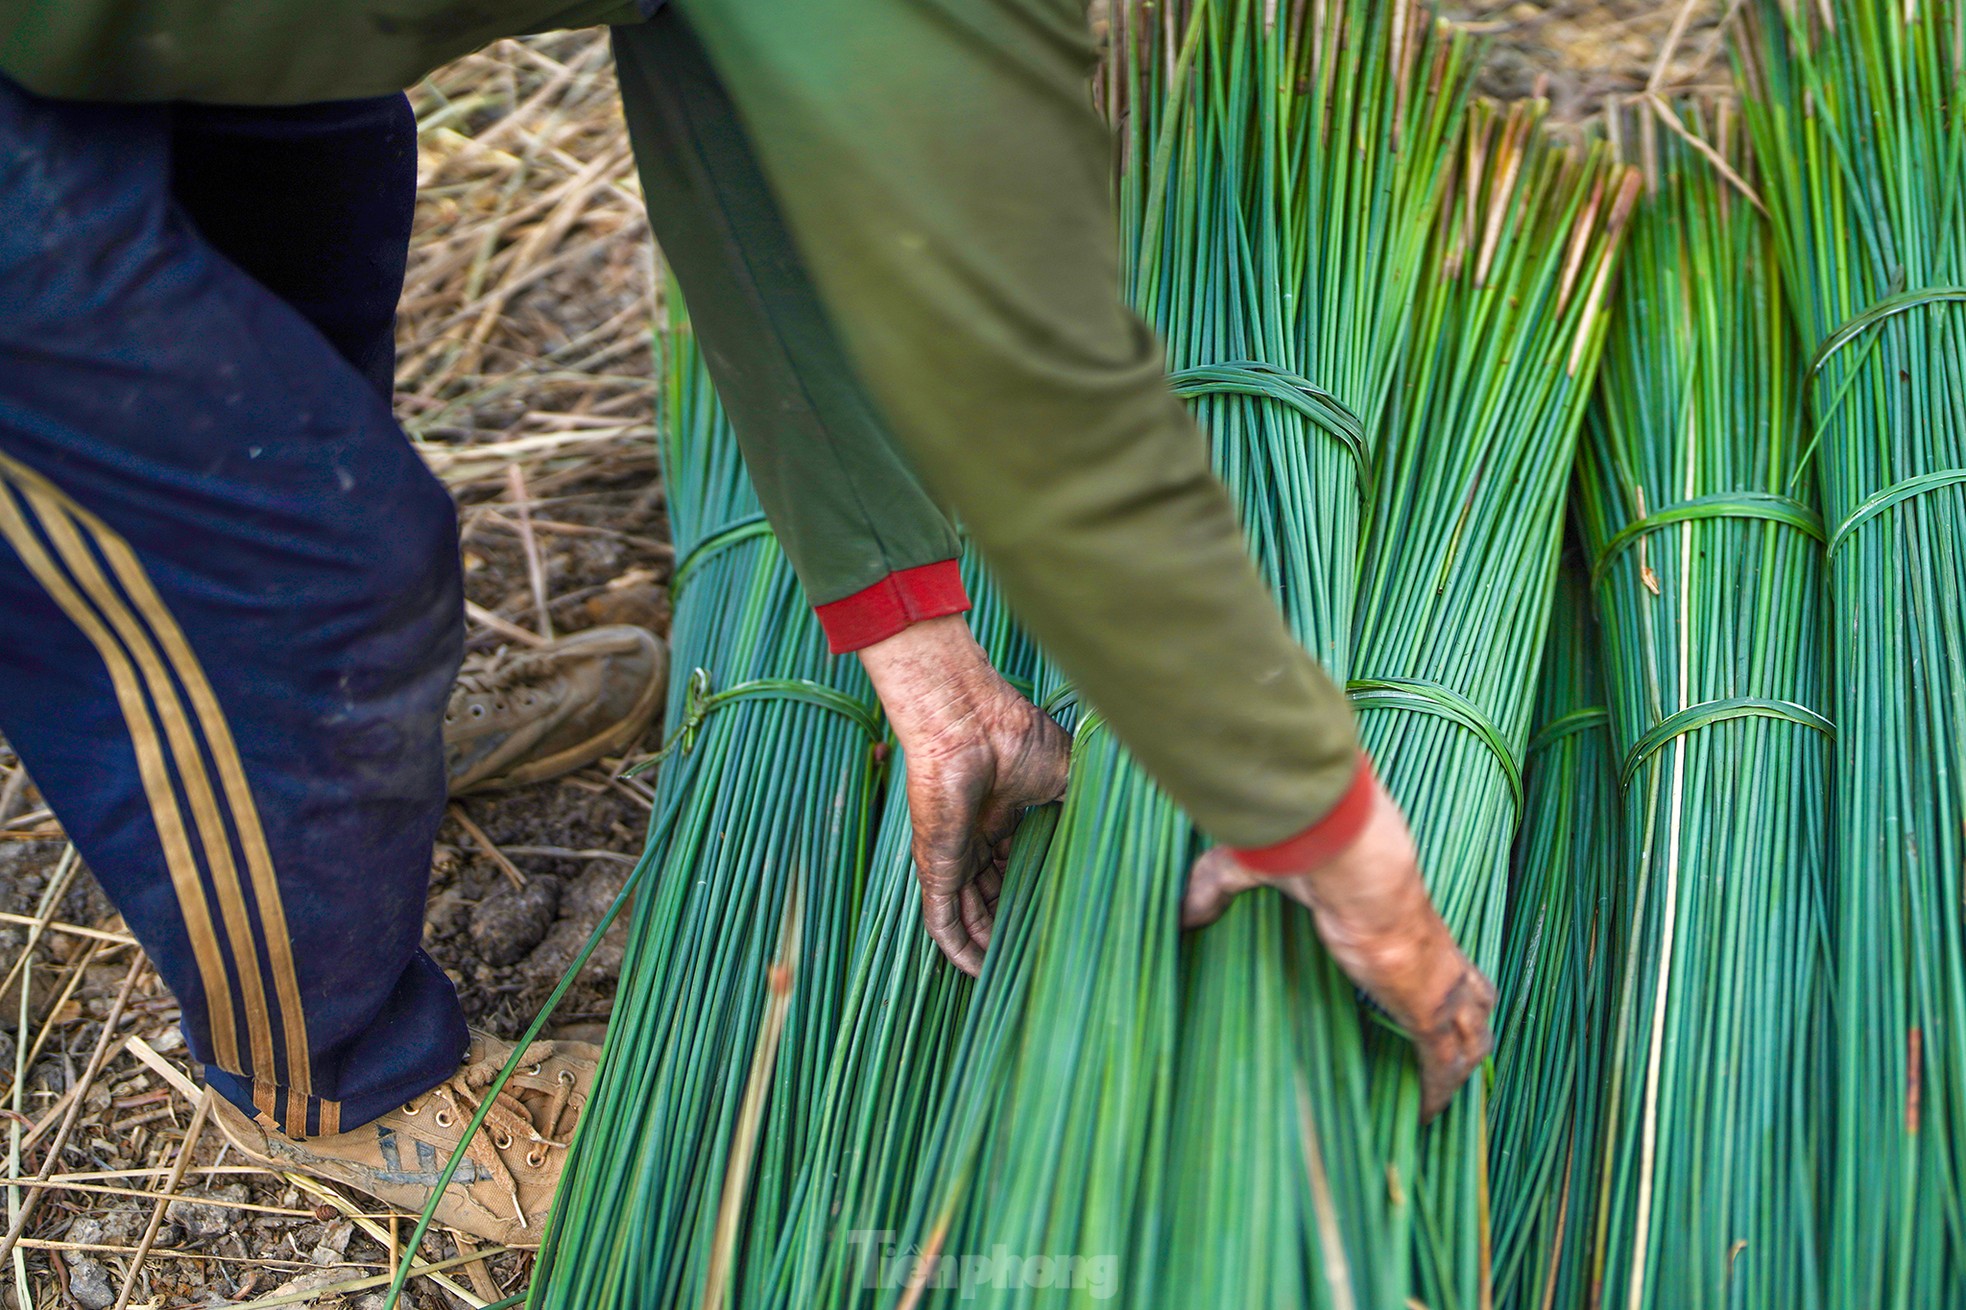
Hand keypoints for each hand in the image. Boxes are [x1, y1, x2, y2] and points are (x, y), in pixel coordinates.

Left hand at [858, 616, 1070, 973]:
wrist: (969, 722)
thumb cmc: (1015, 737)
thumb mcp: (1070, 775)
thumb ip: (1089, 806)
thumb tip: (1129, 829)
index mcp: (1004, 813)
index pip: (1016, 865)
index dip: (1032, 891)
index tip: (1058, 914)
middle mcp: (976, 836)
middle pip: (992, 893)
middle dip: (1009, 924)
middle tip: (1038, 953)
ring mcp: (953, 853)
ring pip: (967, 913)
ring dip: (985, 945)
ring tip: (1010, 977)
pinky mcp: (936, 866)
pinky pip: (942, 919)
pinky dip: (957, 948)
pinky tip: (976, 973)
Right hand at [1183, 772, 1494, 1119]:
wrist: (1352, 864)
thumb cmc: (1316, 858)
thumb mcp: (1259, 869)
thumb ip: (1222, 887)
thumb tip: (1183, 912)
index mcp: (1402, 923)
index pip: (1436, 959)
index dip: (1440, 985)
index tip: (1426, 1005)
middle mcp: (1431, 957)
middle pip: (1472, 1001)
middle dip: (1469, 1031)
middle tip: (1451, 1061)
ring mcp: (1434, 984)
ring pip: (1469, 1037)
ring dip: (1460, 1068)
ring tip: (1442, 1098)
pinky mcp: (1425, 1006)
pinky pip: (1442, 1061)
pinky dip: (1438, 1089)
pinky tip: (1427, 1115)